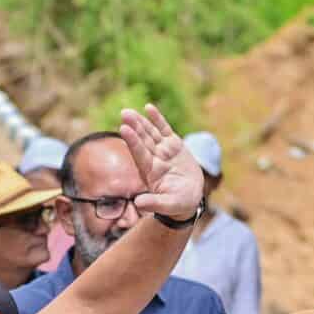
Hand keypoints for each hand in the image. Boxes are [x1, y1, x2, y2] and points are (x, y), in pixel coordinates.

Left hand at [119, 104, 202, 219]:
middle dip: (134, 127)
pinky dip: (157, 119)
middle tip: (125, 113)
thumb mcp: (168, 205)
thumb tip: (139, 203)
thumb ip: (153, 203)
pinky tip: (148, 108)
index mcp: (150, 172)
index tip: (124, 129)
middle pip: (142, 141)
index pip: (140, 154)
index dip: (133, 141)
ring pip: (151, 133)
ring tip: (130, 111)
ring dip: (141, 122)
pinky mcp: (173, 145)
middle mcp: (154, 159)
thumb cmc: (178, 203)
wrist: (189, 198)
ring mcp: (163, 151)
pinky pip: (164, 130)